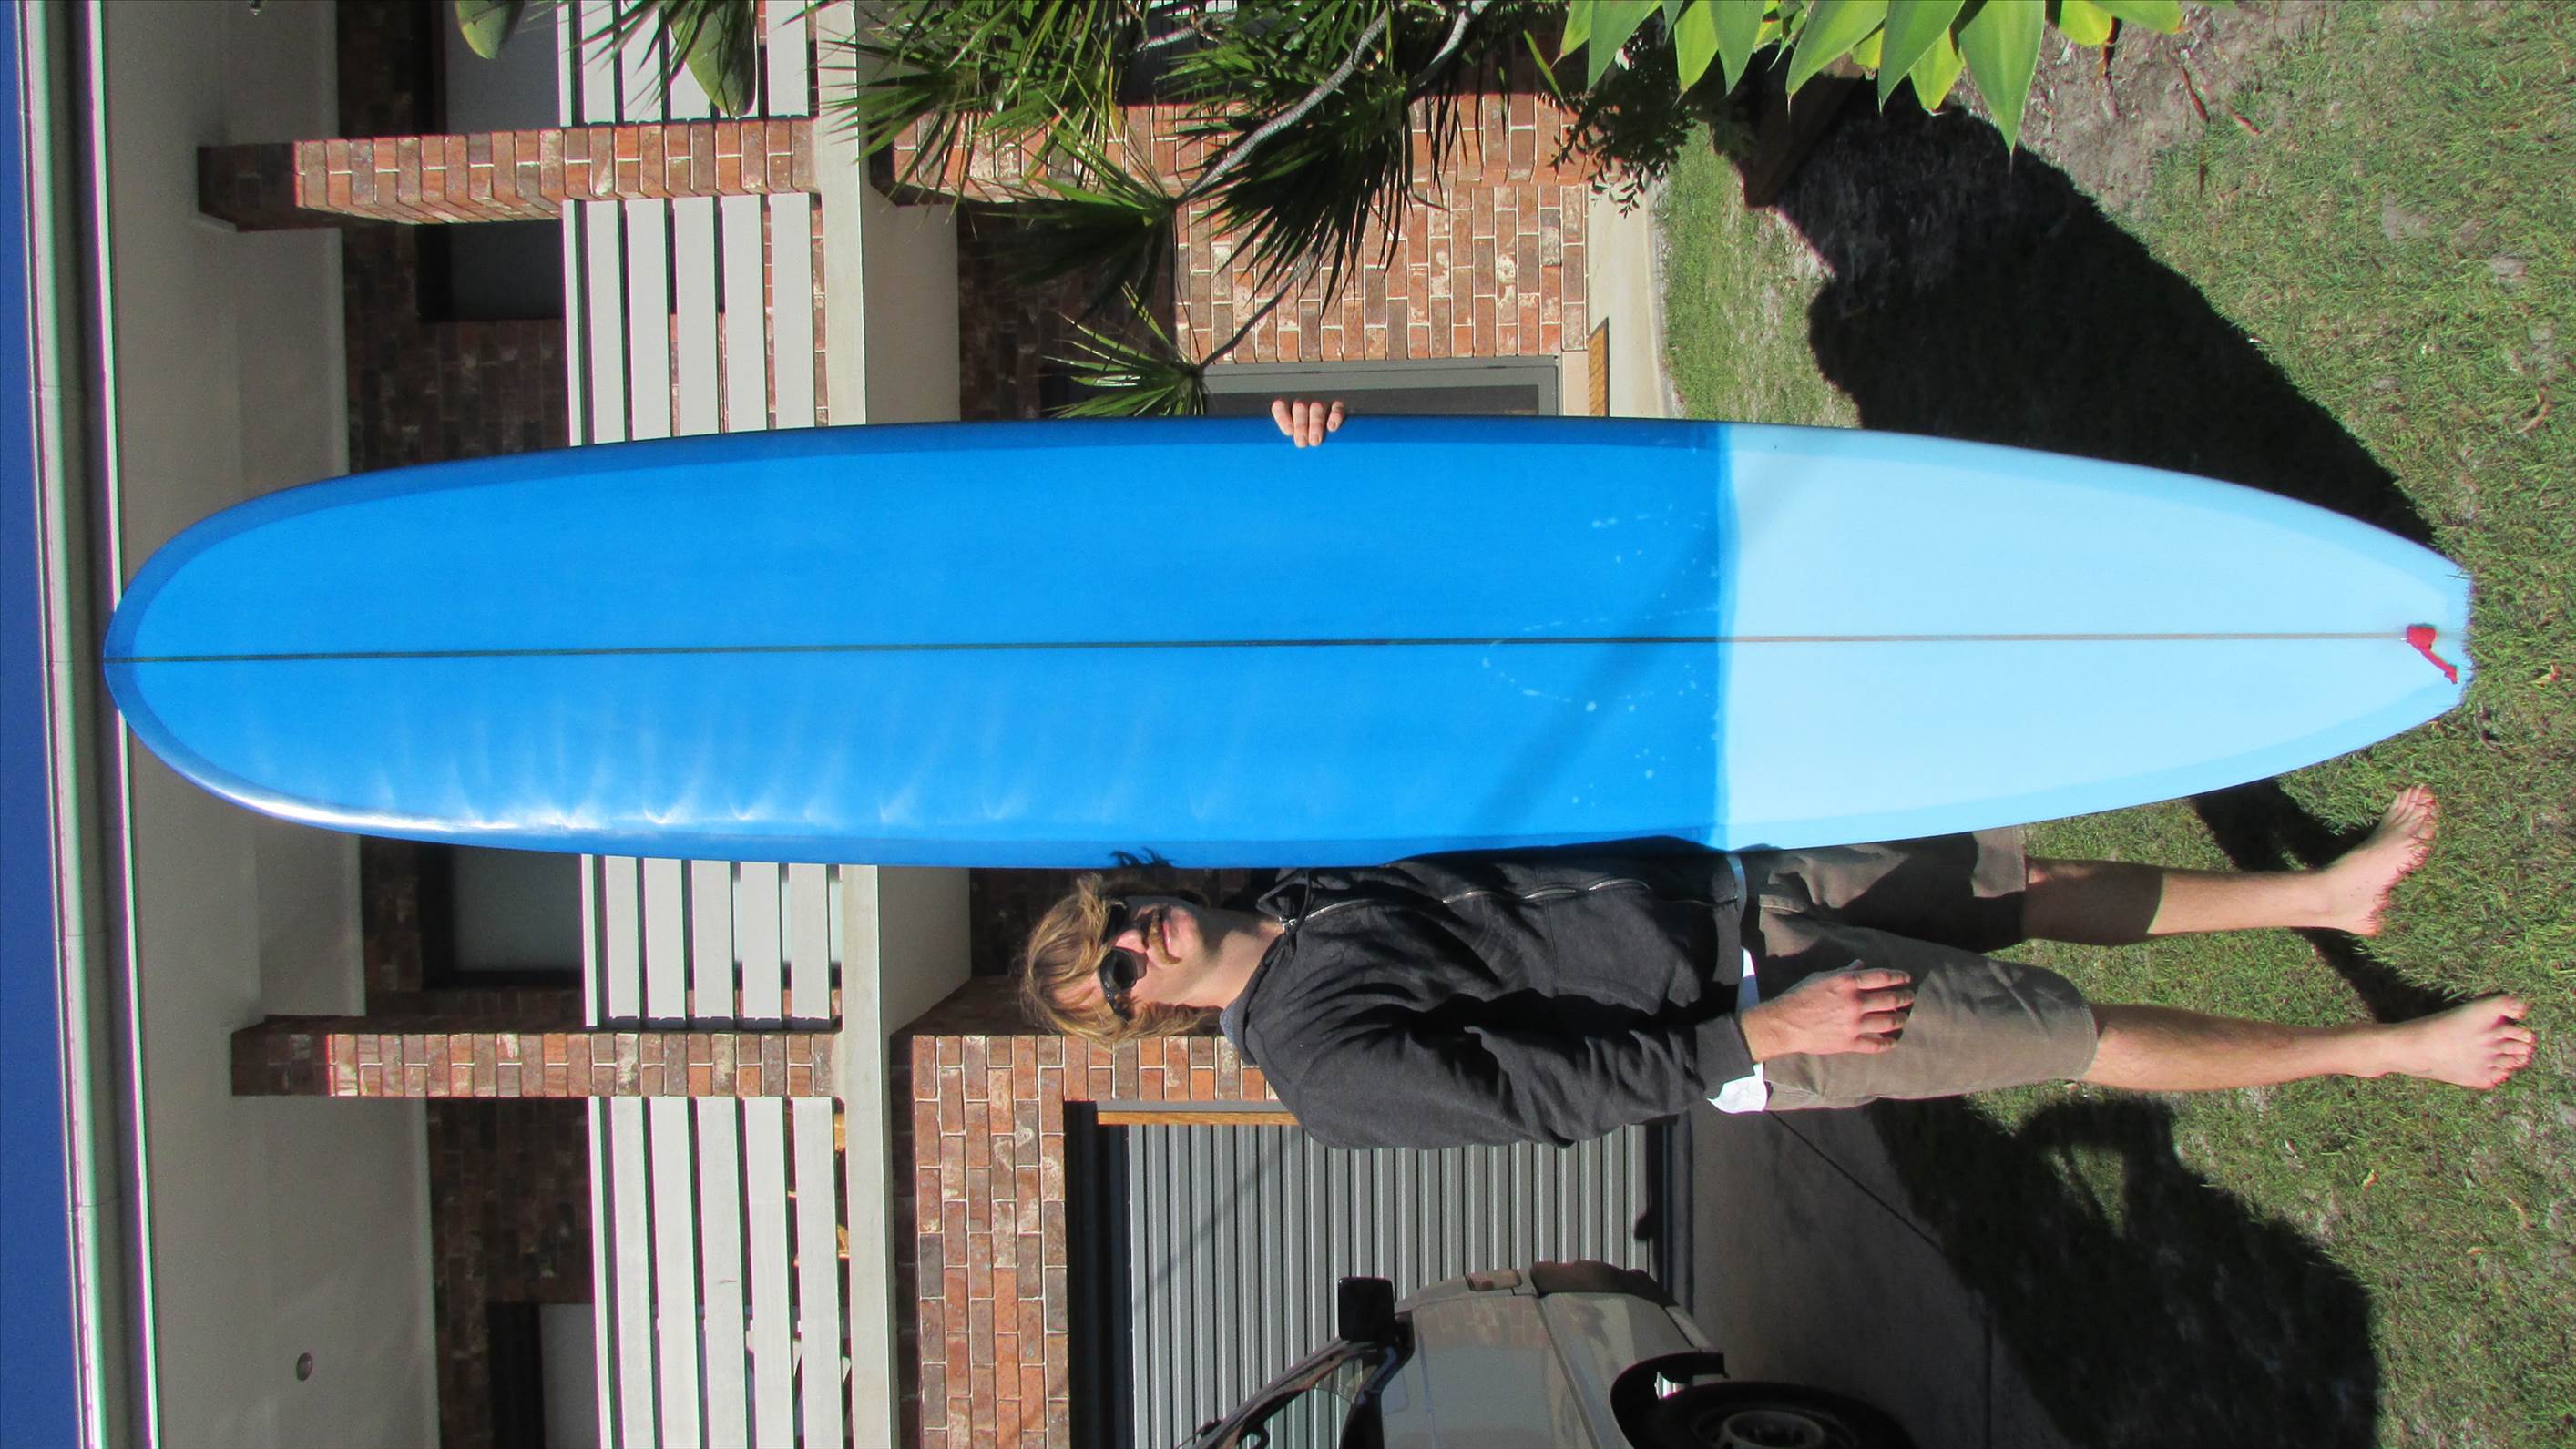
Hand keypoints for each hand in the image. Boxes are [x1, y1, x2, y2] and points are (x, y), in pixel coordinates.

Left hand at [1271, 398, 1344, 447]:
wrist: (1334, 444)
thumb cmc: (1306, 444)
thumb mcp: (1296, 443)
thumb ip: (1291, 443)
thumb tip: (1285, 455)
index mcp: (1288, 410)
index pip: (1280, 407)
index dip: (1282, 417)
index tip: (1289, 432)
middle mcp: (1304, 404)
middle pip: (1300, 408)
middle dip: (1300, 425)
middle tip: (1302, 442)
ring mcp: (1321, 404)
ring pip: (1317, 408)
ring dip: (1316, 424)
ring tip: (1315, 441)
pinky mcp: (1338, 407)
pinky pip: (1337, 408)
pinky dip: (1335, 416)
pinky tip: (1332, 427)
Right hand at [1738, 966, 1914, 1061]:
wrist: (1785, 1023)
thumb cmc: (1800, 996)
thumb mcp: (1821, 977)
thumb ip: (1844, 971)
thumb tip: (1861, 965)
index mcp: (1847, 982)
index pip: (1882, 977)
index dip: (1898, 977)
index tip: (1906, 978)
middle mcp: (1855, 1002)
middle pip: (1890, 999)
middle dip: (1904, 998)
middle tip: (1909, 997)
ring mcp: (1854, 1024)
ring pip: (1888, 1022)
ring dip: (1899, 1019)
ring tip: (1903, 1018)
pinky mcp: (1850, 1042)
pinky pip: (1875, 1044)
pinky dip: (1887, 1043)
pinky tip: (1892, 1041)